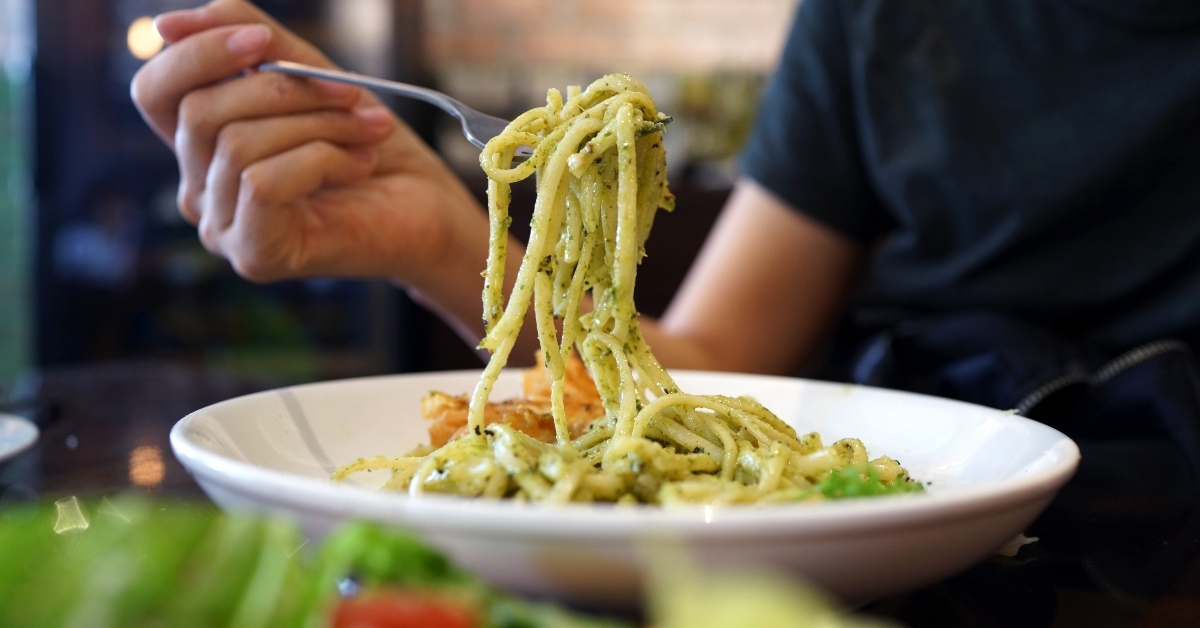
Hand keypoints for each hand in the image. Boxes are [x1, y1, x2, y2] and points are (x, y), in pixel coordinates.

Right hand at [130, 0, 485, 287]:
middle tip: (351, 93)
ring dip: (319, 123)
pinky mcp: (254, 254)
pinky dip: (321, 159)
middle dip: (284, 87)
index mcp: (206, 147)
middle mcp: (201, 190)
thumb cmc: (376, 149)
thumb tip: (171, 23)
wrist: (432, 212)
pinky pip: (261, 182)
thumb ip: (254, 44)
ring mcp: (223, 227)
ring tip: (370, 130)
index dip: (196, 53)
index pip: (156, 91)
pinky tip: (359, 166)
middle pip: (199, 111)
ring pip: (237, 143)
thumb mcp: (314, 79)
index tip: (263, 38)